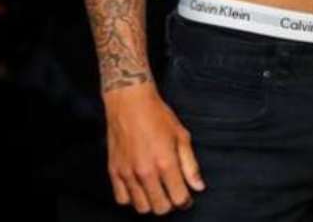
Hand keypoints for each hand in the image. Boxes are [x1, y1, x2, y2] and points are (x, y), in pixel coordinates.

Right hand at [104, 83, 203, 214]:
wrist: (130, 104)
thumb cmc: (158, 116)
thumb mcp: (182, 136)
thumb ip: (190, 165)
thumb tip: (198, 186)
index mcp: (166, 163)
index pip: (178, 198)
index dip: (185, 201)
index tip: (187, 199)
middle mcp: (145, 172)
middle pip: (160, 208)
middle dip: (170, 204)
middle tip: (172, 194)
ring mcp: (127, 173)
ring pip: (141, 207)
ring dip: (151, 203)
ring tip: (157, 191)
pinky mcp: (114, 172)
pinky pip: (122, 199)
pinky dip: (132, 198)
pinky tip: (140, 188)